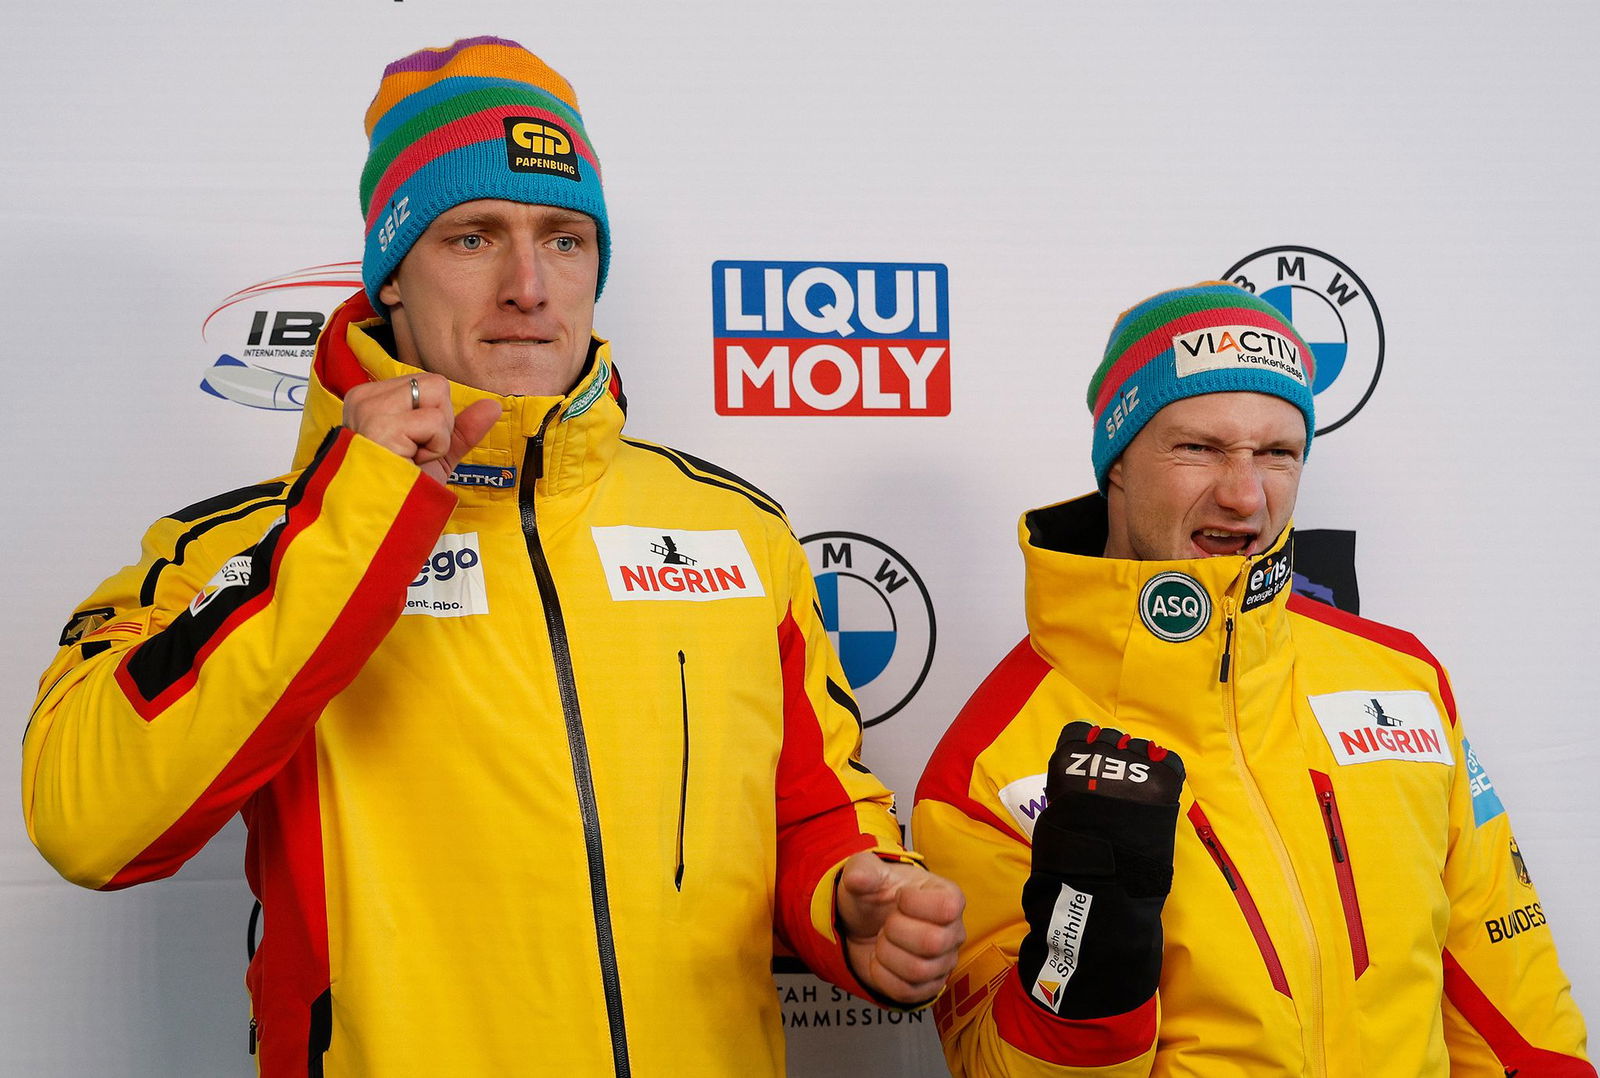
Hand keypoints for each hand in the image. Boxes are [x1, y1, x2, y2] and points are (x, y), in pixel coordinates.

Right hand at [342, 372, 501, 485]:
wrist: (386, 522)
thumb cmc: (404, 489)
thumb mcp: (437, 454)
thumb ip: (463, 427)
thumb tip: (493, 405)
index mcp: (371, 399)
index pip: (428, 384)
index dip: (434, 418)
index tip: (414, 445)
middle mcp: (365, 398)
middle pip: (436, 384)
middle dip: (440, 422)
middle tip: (417, 452)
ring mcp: (371, 410)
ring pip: (438, 395)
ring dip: (438, 435)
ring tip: (413, 457)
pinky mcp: (382, 426)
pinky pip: (435, 422)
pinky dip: (435, 447)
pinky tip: (412, 462)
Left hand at [836, 850, 965, 1003]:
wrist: (863, 925)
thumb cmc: (875, 896)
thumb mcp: (866, 873)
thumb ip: (863, 870)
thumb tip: (858, 878)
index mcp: (948, 898)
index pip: (947, 908)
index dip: (913, 904)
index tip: (899, 897)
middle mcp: (953, 932)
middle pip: (933, 943)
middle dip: (895, 931)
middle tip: (886, 923)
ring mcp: (942, 963)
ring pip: (918, 971)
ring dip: (887, 954)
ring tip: (883, 941)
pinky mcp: (927, 988)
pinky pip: (906, 992)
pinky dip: (883, 976)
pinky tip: (881, 960)